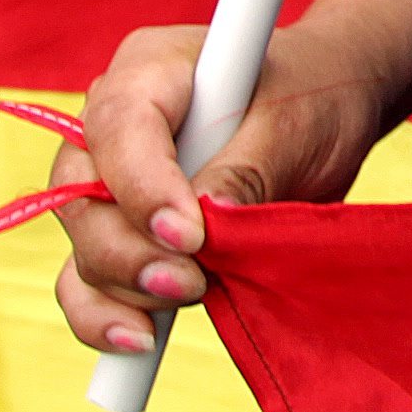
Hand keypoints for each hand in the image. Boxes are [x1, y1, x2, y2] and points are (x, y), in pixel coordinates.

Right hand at [48, 21, 386, 357]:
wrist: (328, 105)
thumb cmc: (312, 97)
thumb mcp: (294, 124)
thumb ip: (246, 171)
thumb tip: (204, 227)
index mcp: (150, 71)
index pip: (118, 126)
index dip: (142, 187)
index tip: (190, 235)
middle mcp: (114, 126)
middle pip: (82, 196)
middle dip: (128, 251)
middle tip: (190, 283)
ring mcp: (113, 183)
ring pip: (83, 246)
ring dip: (124, 288)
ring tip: (189, 298)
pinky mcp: (127, 234)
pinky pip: (90, 282)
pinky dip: (105, 316)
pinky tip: (137, 341)